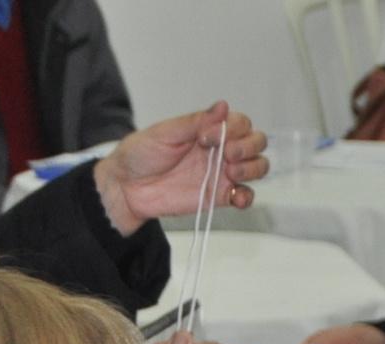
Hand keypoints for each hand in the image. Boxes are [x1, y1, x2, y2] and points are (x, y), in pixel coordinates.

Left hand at [93, 102, 269, 234]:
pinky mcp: (219, 197)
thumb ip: (195, 121)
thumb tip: (222, 106)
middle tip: (226, 154)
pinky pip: (245, 197)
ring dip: (252, 168)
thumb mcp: (165, 132)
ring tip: (230, 172)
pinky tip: (235, 195)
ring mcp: (222, 174)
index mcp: (208, 130)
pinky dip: (247, 197)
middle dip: (248, 146)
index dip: (232, 128)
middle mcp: (220, 150)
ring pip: (258, 167)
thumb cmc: (140, 155)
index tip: (206, 137)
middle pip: (256, 143)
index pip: (240, 123)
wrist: (127, 187)